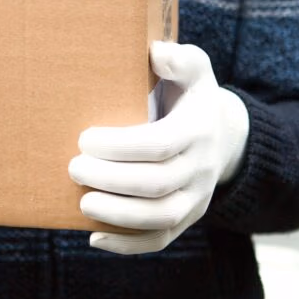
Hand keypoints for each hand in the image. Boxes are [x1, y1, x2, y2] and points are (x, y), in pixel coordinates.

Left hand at [69, 42, 249, 254]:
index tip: (85, 139)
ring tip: (82, 203)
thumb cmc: (192, 97)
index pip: (160, 144)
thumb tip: (156, 53)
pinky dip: (127, 244)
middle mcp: (201, 167)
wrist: (224, 135)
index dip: (120, 146)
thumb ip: (178, 59)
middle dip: (111, 179)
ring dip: (118, 215)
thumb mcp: (194, 70)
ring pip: (161, 217)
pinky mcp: (187, 218)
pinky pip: (161, 240)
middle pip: (157, 183)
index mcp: (198, 129)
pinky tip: (93, 238)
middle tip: (74, 167)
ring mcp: (196, 197)